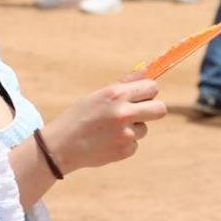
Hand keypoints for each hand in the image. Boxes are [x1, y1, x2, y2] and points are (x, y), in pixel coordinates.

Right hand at [40, 76, 167, 174]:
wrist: (59, 147)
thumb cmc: (79, 117)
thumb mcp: (98, 95)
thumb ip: (124, 85)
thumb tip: (147, 70)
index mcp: (116, 94)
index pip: (152, 87)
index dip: (148, 92)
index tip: (143, 96)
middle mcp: (123, 112)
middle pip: (160, 109)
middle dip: (153, 110)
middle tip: (140, 112)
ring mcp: (126, 133)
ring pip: (144, 128)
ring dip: (133, 128)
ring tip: (110, 130)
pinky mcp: (125, 150)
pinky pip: (135, 143)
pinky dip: (125, 143)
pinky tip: (107, 142)